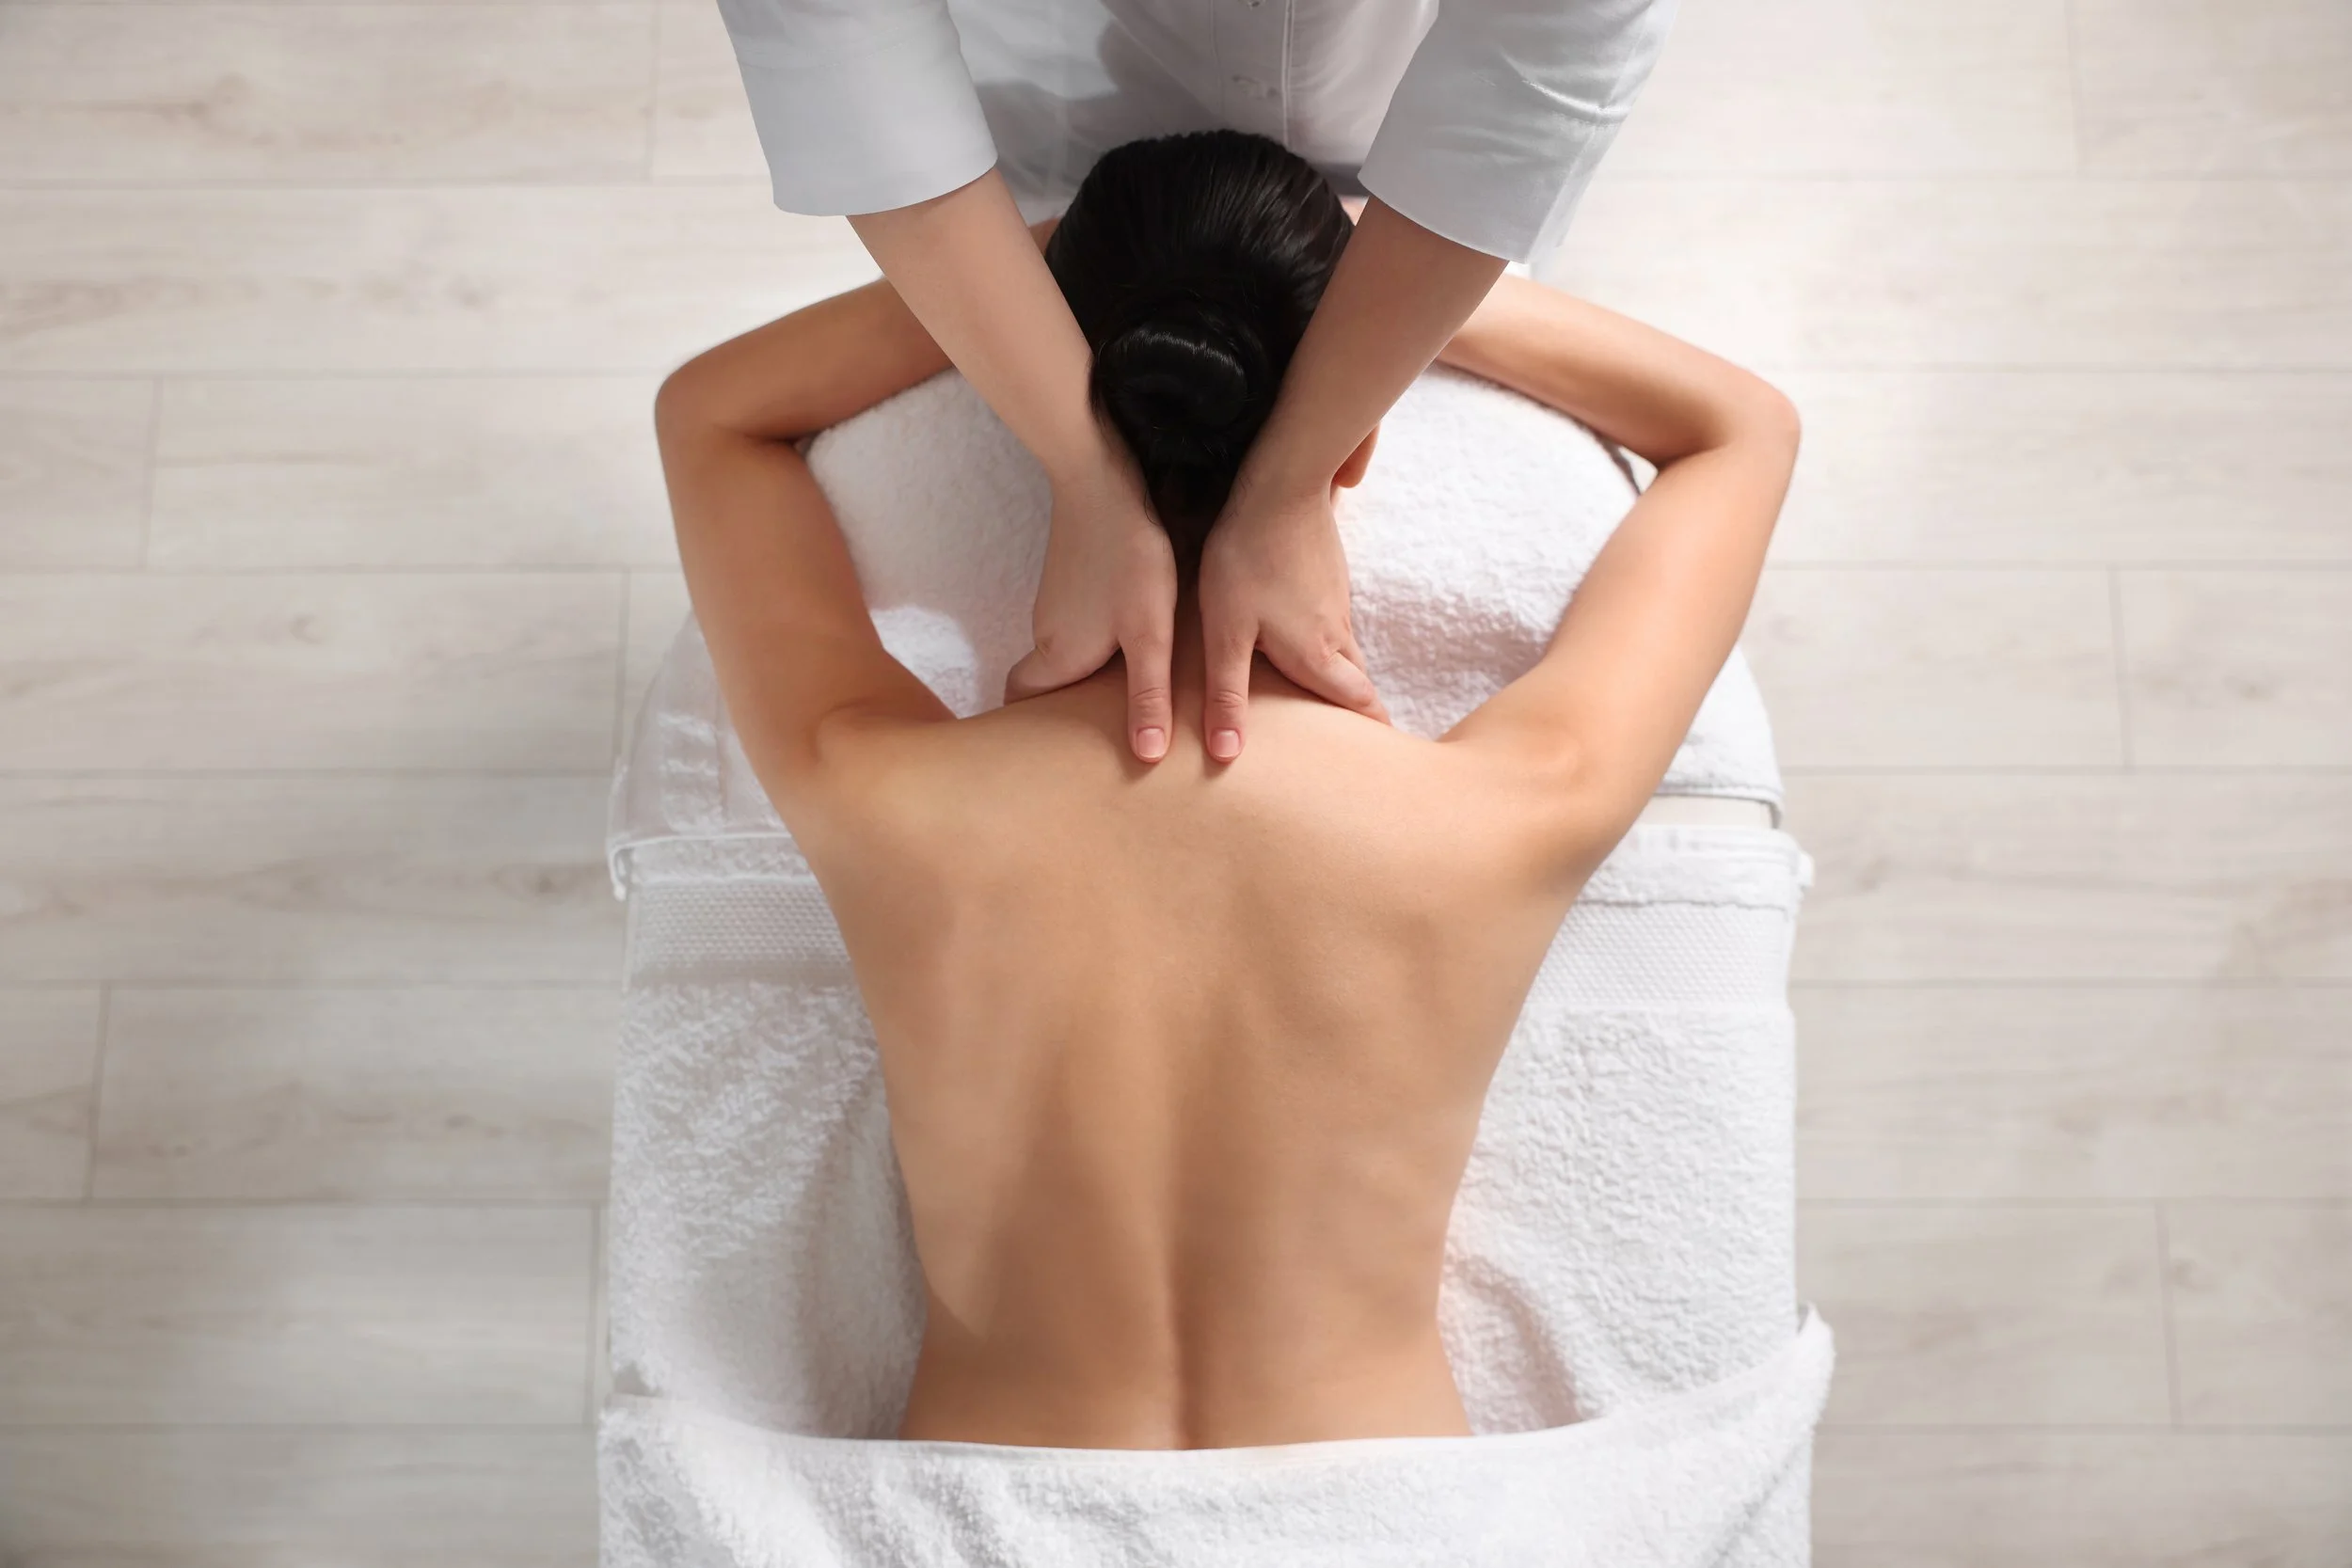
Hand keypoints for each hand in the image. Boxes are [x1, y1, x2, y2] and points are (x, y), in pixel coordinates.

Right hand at [1004, 455, 1179, 761]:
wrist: (1100, 480)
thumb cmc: (1126, 558)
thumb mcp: (1149, 632)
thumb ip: (1148, 694)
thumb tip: (1145, 754)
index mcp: (1058, 656)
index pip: (1018, 700)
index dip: (1023, 725)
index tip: (1043, 746)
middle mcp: (1046, 633)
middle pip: (1042, 681)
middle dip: (1061, 707)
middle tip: (1096, 729)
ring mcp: (1055, 602)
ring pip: (1062, 651)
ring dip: (1084, 672)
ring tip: (1126, 690)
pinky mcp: (1070, 578)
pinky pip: (1075, 624)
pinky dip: (1095, 640)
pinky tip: (1131, 637)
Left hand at [1196, 483, 1385, 761]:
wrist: (1278, 487)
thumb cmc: (1245, 560)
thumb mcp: (1225, 632)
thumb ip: (1226, 693)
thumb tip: (1228, 754)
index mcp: (1317, 655)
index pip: (1360, 704)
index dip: (1375, 732)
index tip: (1385, 758)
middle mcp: (1336, 633)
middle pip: (1359, 684)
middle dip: (1363, 713)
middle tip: (1359, 740)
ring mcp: (1336, 602)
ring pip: (1348, 653)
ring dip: (1346, 679)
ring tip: (1330, 701)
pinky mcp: (1328, 577)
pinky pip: (1336, 624)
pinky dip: (1331, 646)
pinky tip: (1308, 642)